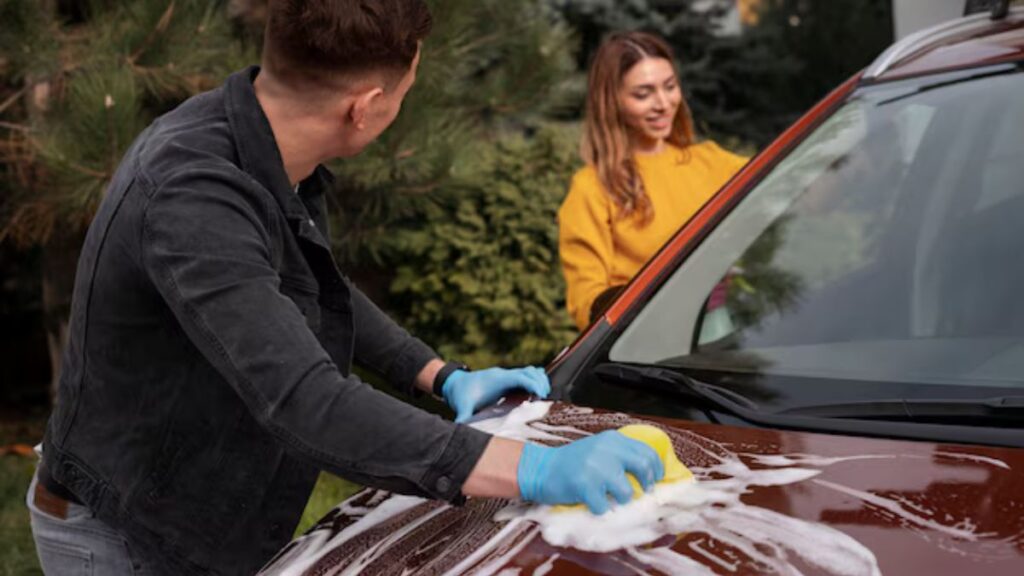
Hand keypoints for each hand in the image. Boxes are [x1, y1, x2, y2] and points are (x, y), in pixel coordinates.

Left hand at [442, 366, 549, 422]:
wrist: (454, 383)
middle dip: (541, 383)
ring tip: (544, 396)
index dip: (534, 384)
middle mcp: (504, 374)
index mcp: (497, 379)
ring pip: (530, 371)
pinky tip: (536, 393)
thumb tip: (461, 428)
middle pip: (530, 371)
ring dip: (539, 380)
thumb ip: (463, 417)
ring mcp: (506, 375)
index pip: (520, 376)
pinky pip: (526, 375)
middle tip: (545, 398)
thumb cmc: (461, 394)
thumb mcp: (461, 406)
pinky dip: (534, 380)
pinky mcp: (507, 379)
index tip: (542, 395)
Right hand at [517, 430, 663, 514]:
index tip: (656, 479)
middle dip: (646, 484)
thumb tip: (649, 475)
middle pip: (644, 467)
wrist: (540, 469)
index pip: (646, 452)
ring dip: (620, 501)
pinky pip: (605, 507)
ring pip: (627, 493)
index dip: (656, 468)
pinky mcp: (585, 486)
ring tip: (609, 499)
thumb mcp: (598, 450)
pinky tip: (591, 504)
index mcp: (612, 440)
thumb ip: (620, 456)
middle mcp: (607, 450)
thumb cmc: (571, 463)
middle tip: (642, 493)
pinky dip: (600, 510)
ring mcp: (596, 468)